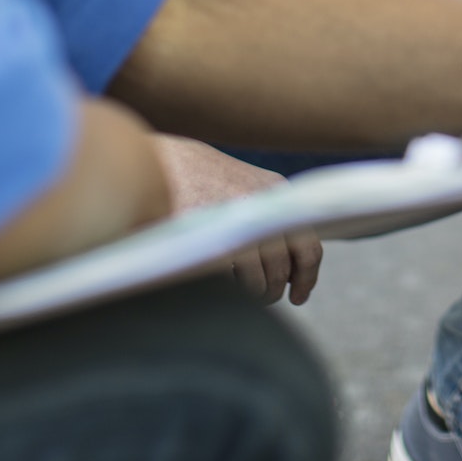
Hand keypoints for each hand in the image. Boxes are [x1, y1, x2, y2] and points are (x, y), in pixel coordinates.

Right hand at [153, 135, 322, 305]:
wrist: (152, 162)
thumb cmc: (195, 175)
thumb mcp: (241, 183)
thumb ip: (267, 214)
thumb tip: (288, 268)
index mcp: (275, 190)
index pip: (308, 245)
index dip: (306, 277)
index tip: (298, 296)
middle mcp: (262, 207)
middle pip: (282, 267)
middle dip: (274, 290)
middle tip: (264, 298)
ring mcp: (238, 224)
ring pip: (260, 279)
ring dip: (254, 294)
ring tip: (241, 295)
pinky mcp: (213, 242)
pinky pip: (232, 280)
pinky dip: (230, 290)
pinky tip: (220, 284)